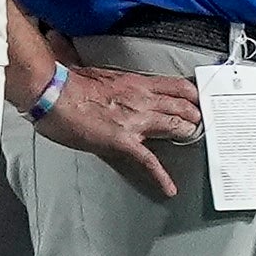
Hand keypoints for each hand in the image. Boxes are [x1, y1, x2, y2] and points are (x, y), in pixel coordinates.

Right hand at [34, 65, 201, 199]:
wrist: (55, 95)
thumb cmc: (69, 81)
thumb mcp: (96, 71)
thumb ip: (109, 75)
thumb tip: (98, 67)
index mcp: (136, 82)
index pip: (174, 86)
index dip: (190, 94)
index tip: (197, 98)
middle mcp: (142, 100)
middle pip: (180, 106)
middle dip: (193, 114)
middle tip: (200, 120)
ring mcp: (135, 121)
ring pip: (173, 127)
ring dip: (186, 132)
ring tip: (194, 138)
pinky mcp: (124, 142)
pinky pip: (149, 161)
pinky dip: (161, 176)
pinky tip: (170, 188)